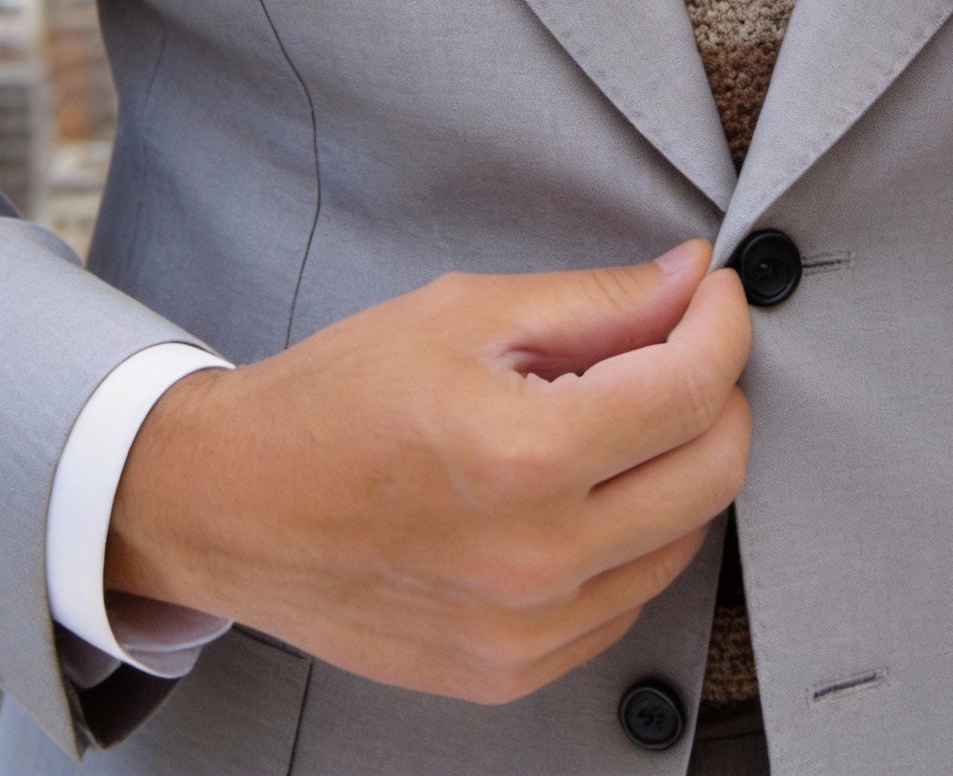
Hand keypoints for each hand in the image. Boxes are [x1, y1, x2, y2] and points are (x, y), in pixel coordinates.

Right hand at [106, 241, 750, 703]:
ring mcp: (526, 631)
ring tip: (614, 415)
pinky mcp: (512, 672)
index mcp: (521, 455)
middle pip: (714, 471)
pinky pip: (626, 599)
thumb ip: (595, 302)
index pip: (691, 389)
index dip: (722, 324)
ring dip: (677, 465)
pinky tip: (581, 488)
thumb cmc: (333, 400)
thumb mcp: (463, 314)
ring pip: (683, 539)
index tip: (715, 294)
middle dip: (716, 391)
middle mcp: (535, 559)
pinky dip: (632, 534)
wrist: (230, 506)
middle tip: (678, 344)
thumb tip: (689, 280)